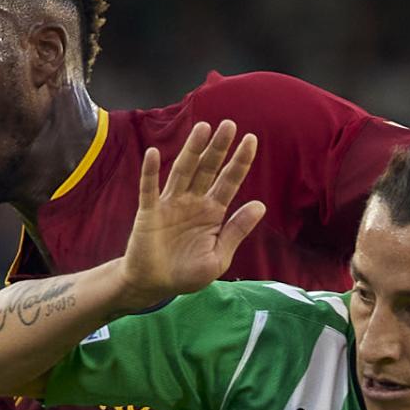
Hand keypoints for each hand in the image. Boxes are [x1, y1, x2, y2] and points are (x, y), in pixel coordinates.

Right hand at [119, 120, 267, 306]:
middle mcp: (193, 202)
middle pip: (208, 169)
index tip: (251, 139)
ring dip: (192, 150)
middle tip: (229, 124)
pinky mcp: (149, 212)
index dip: (239, 161)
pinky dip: (150, 172)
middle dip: (218, 148)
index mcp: (212, 212)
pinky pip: (149, 189)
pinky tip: (153, 154)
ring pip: (183, 171)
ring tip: (202, 128)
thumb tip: (260, 205)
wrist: (154, 285)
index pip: (229, 181)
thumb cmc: (186, 273)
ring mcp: (170, 204)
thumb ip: (236, 231)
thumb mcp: (218, 257)